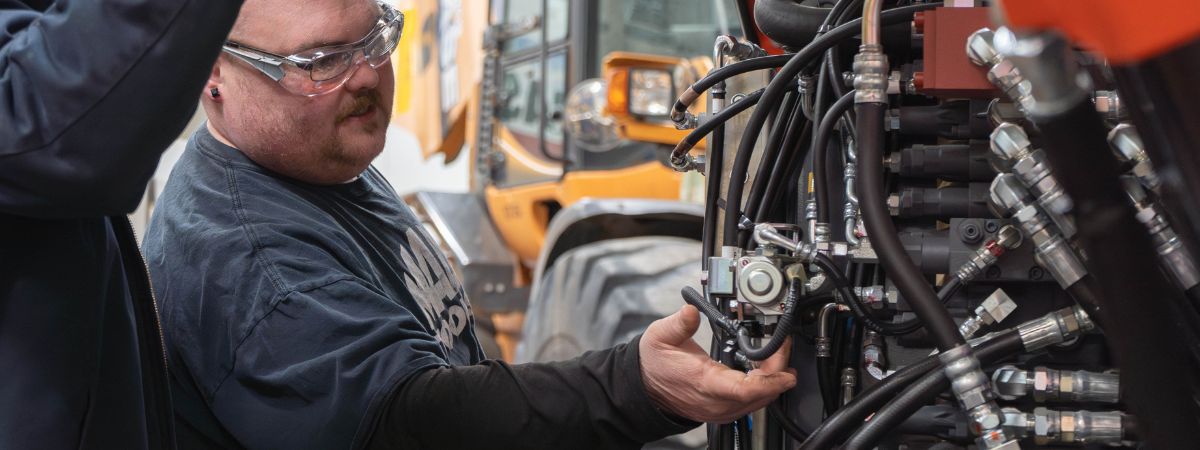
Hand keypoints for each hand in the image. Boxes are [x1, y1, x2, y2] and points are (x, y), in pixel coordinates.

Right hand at [639, 305, 796, 422]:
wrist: (643, 388)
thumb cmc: (654, 364)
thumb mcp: (660, 336)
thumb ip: (679, 323)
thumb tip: (691, 311)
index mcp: (704, 381)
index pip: (745, 389)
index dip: (771, 381)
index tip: (786, 370)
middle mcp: (715, 401)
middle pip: (759, 395)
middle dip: (778, 373)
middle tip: (782, 348)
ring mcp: (719, 410)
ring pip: (757, 402)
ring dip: (772, 382)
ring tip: (777, 357)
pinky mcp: (720, 411)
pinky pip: (749, 405)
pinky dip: (762, 389)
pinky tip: (764, 373)